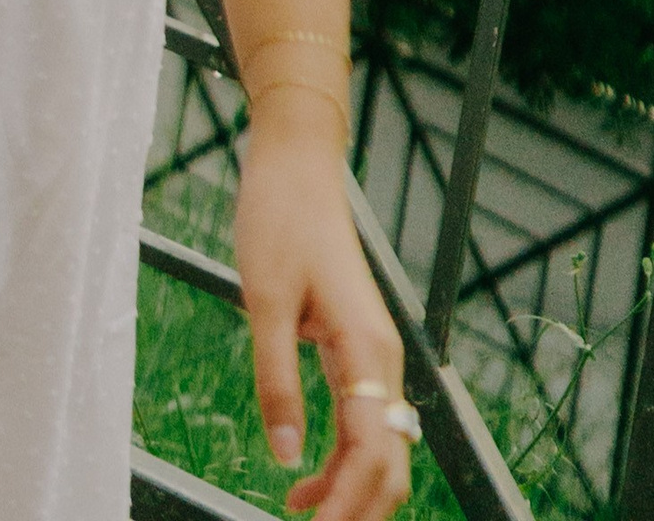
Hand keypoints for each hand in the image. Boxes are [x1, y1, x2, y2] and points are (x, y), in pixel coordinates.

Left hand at [235, 102, 411, 518]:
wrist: (296, 166)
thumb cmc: (279, 219)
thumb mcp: (264, 298)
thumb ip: (275, 378)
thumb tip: (284, 455)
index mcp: (367, 350)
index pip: (371, 454)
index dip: (347, 504)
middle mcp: (382, 361)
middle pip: (388, 464)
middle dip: (358, 509)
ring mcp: (373, 356)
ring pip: (379, 449)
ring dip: (350, 491)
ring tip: (301, 515)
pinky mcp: (356, 350)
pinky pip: (362, 423)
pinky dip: (342, 461)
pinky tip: (304, 477)